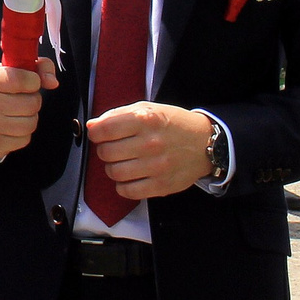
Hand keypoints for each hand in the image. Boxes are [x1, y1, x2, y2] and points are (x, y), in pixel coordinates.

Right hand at [0, 57, 58, 158]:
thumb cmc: (2, 88)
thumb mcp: (15, 70)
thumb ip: (40, 67)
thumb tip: (53, 83)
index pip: (21, 79)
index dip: (34, 81)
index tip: (31, 82)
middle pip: (31, 104)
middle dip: (34, 100)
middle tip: (24, 99)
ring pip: (30, 123)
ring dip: (30, 118)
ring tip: (19, 112)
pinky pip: (24, 139)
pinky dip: (24, 134)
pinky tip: (13, 126)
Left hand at [82, 102, 212, 201]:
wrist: (205, 144)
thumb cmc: (174, 124)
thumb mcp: (149, 109)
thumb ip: (118, 115)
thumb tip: (93, 126)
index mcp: (146, 120)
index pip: (105, 129)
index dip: (96, 133)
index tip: (99, 135)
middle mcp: (151, 143)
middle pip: (106, 152)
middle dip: (105, 150)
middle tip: (114, 149)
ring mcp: (157, 166)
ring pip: (114, 173)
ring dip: (113, 168)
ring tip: (122, 163)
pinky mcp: (162, 185)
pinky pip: (128, 191)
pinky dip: (123, 186)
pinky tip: (130, 178)